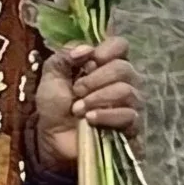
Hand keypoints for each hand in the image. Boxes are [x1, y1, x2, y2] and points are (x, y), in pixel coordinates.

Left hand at [35, 36, 141, 178]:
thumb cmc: (56, 106)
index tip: (89, 62)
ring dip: (97, 98)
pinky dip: (106, 115)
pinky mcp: (131, 125)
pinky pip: (128, 114)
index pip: (120, 45)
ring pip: (126, 90)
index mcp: (106, 64)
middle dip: (95, 79)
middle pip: (123, 68)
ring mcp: (130, 103)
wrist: (54, 138)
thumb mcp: (51, 77)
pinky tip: (90, 119)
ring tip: (77, 109)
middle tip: (76, 91)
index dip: (107, 50)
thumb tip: (86, 48)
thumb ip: (64, 57)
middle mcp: (124, 80)